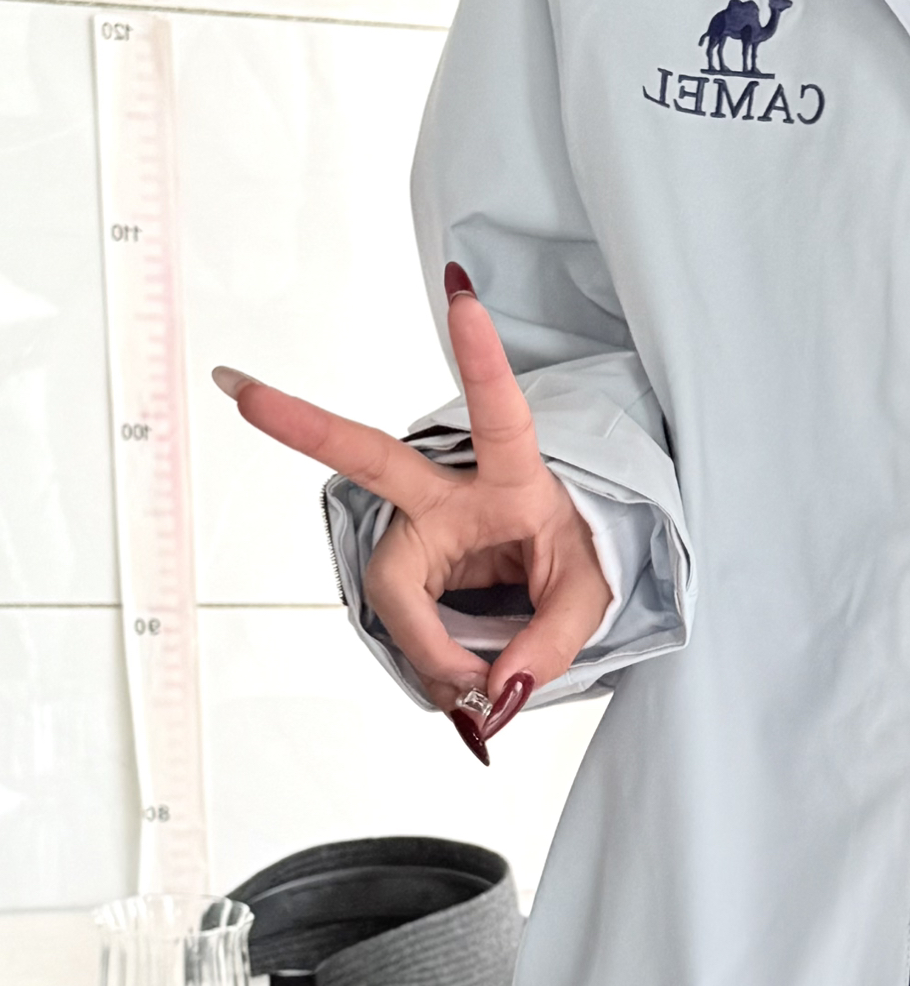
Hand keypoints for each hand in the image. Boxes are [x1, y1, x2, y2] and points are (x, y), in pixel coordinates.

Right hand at [213, 268, 610, 759]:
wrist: (559, 588)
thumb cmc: (576, 561)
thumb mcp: (591, 601)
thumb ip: (549, 644)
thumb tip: (491, 688)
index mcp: (513, 476)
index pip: (499, 414)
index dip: (481, 357)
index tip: (462, 296)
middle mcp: (452, 493)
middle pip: (374, 464)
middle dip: (305, 424)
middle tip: (241, 391)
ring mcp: (419, 531)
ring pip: (395, 592)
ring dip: (431, 650)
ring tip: (472, 688)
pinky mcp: (403, 571)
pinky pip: (402, 624)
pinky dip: (429, 662)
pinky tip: (451, 679)